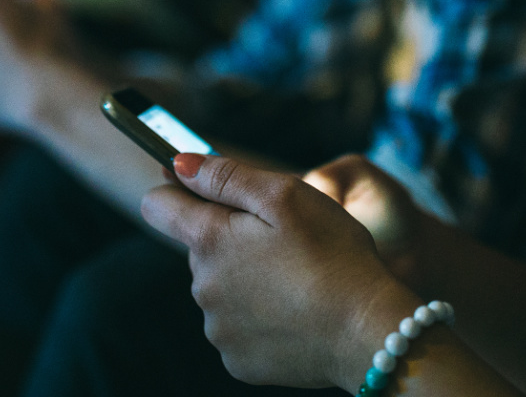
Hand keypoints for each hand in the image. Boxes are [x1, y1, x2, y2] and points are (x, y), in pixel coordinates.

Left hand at [141, 154, 415, 390]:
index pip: (158, 204)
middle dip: (230, 238)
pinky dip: (259, 317)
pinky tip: (293, 313)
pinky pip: (238, 327)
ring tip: (295, 280)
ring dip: (246, 279)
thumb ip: (226, 176)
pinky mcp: (237, 361)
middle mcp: (202, 287)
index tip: (204, 188)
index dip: (179, 190)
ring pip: (220, 288)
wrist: (367, 332)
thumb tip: (178, 164)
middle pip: (199, 248)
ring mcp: (218, 329)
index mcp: (209, 241)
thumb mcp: (286, 196)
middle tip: (283, 242)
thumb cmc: (333, 256)